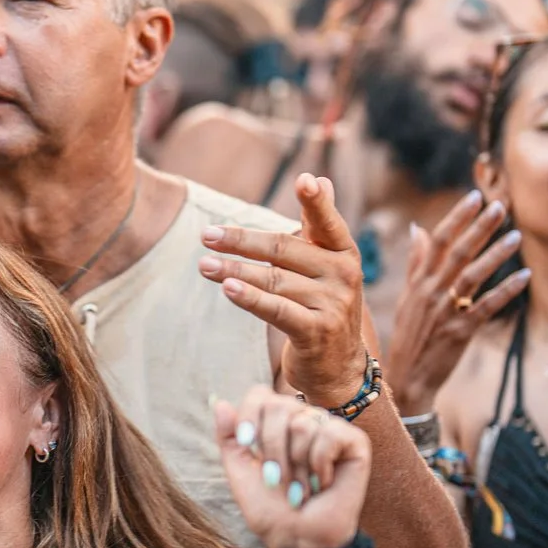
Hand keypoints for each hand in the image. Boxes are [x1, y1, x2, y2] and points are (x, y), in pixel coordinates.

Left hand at [199, 174, 370, 407]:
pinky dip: (250, 298)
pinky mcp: (316, 332)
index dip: (317, 202)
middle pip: (284, 250)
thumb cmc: (324, 306)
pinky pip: (276, 310)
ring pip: (274, 280)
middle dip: (241, 241)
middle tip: (207, 235)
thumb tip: (320, 179)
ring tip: (204, 264)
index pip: (327, 222)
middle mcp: (343, 275)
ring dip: (234, 270)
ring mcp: (332, 304)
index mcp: (344, 252)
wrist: (340, 368)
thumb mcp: (328, 266)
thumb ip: (318, 227)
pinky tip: (227, 288)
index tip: (303, 180)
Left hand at [214, 387, 371, 547]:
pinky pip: (329, 434)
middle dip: (271, 449)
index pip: (259, 394)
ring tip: (302, 487)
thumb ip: (229, 437)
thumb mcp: (240, 471)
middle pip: (278, 406)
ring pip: (302, 423)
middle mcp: (303, 418)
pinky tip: (323, 482)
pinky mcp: (354, 442)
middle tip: (278, 478)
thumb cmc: (270, 508)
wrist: (297, 537)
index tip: (248, 446)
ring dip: (296, 466)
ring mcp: (329, 428)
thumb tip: (220, 402)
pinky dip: (319, 464)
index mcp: (276, 422)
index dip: (249, 418)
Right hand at [383, 190, 525, 412]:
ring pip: (472, 276)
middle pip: (457, 252)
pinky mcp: (460, 331)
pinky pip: (486, 306)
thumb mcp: (408, 297)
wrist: (407, 378)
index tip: (474, 197)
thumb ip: (415, 262)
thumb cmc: (409, 335)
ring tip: (516, 236)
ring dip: (495, 255)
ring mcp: (445, 311)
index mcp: (419, 282)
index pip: (437, 241)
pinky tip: (524, 276)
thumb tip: (417, 229)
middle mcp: (430, 292)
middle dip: (479, 228)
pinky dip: (506, 290)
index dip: (456, 218)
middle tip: (500, 206)